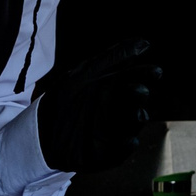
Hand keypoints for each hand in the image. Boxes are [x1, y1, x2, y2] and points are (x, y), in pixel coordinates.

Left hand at [36, 39, 158, 173]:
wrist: (41, 132)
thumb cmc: (64, 100)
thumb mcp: (85, 73)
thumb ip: (112, 57)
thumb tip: (144, 43)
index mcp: (114, 91)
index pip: (135, 80)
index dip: (145, 75)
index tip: (155, 72)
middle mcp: (119, 111)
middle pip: (137, 102)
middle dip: (139, 96)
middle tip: (139, 91)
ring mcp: (116, 132)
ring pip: (135, 125)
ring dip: (137, 119)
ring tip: (136, 114)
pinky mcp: (110, 153)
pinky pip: (124, 150)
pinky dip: (128, 146)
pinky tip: (129, 141)